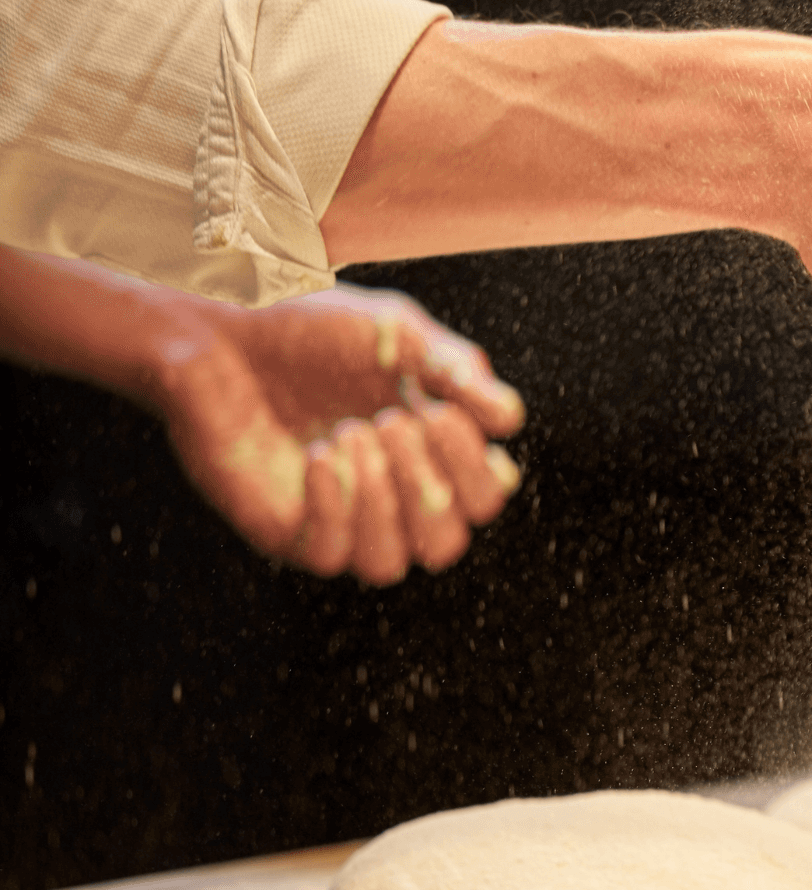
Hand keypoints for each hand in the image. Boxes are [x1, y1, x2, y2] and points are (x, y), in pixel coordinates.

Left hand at [147, 283, 525, 582]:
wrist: (222, 327)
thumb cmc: (311, 328)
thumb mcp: (400, 335)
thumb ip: (458, 373)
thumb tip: (510, 419)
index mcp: (428, 453)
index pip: (483, 499)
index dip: (474, 469)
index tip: (441, 413)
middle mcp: (388, 495)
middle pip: (445, 543)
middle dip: (428, 485)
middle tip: (393, 423)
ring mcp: (336, 518)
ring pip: (390, 563)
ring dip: (381, 499)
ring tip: (352, 435)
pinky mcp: (285, 527)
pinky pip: (331, 554)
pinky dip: (337, 507)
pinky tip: (322, 456)